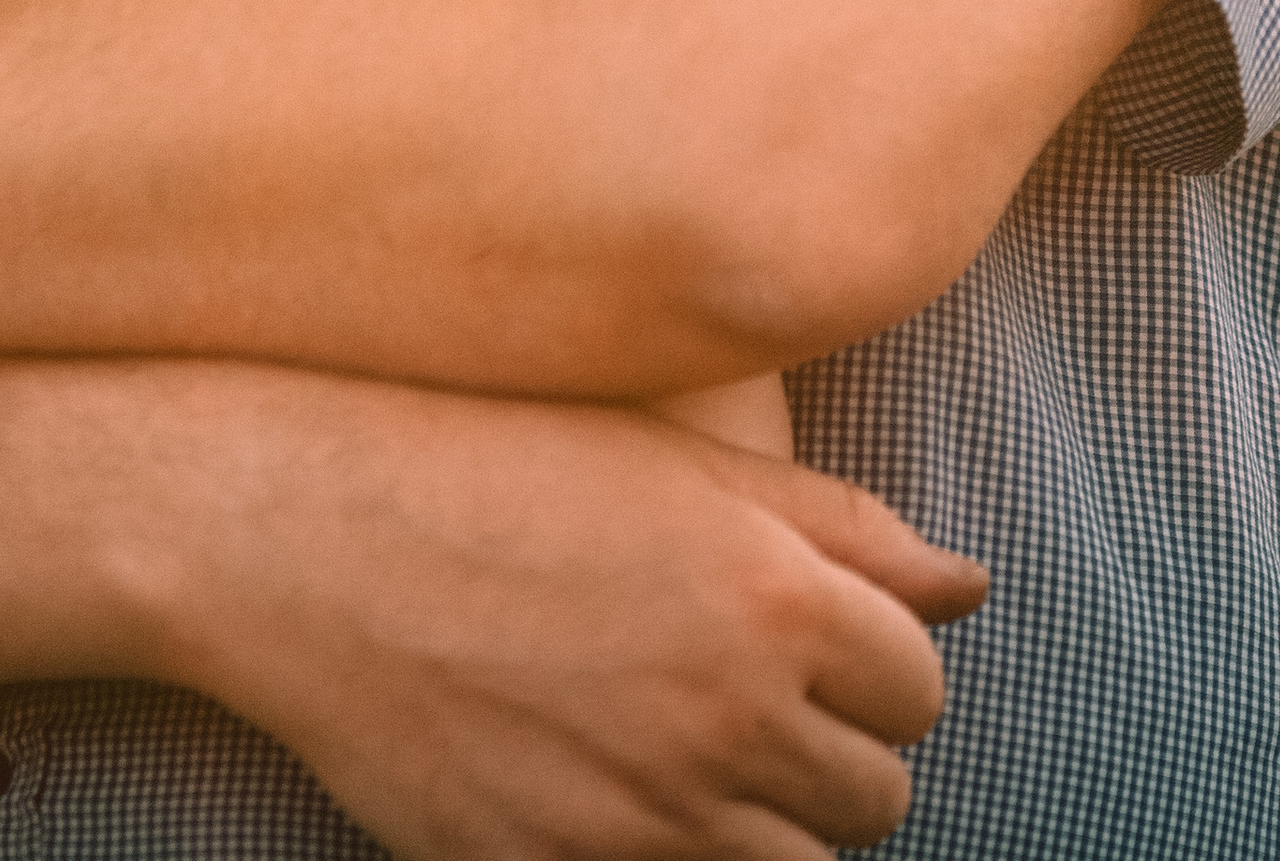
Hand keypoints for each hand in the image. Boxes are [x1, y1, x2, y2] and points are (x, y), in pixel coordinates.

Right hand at [181, 370, 983, 859]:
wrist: (308, 535)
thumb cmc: (496, 461)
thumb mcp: (680, 459)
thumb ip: (844, 529)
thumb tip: (970, 585)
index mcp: (773, 598)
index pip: (919, 686)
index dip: (873, 662)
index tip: (812, 638)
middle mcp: (729, 718)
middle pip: (874, 797)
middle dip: (830, 749)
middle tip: (741, 690)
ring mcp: (645, 816)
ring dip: (764, 820)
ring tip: (681, 741)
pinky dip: (671, 854)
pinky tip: (610, 784)